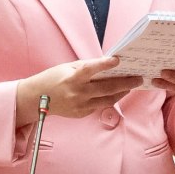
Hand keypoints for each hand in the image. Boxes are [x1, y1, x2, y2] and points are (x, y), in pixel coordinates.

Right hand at [15, 56, 142, 125]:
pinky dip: (108, 98)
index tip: (118, 59)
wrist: (36, 99)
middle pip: (107, 88)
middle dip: (125, 83)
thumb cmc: (52, 79)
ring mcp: (80, 105)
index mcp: (72, 78)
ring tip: (131, 86)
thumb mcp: (66, 68)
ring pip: (107, 100)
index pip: (91, 69)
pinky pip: (99, 105)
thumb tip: (105, 65)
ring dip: (121, 92)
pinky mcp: (81, 113)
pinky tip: (116, 93)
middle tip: (138, 78)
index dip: (105, 64)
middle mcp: (77, 93)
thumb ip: (85, 67)